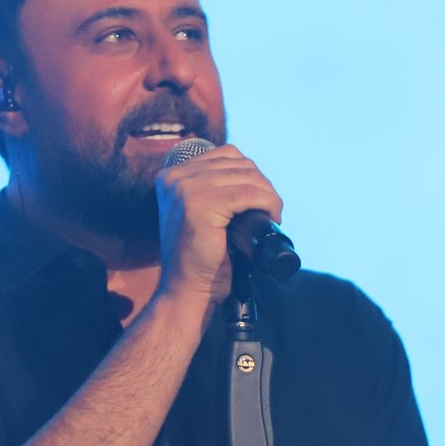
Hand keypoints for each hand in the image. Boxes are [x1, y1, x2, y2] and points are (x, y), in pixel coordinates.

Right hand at [151, 144, 280, 309]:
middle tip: (271, 211)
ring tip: (272, 215)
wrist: (188, 290)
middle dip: (262, 185)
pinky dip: (267, 202)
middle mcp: (175, 177)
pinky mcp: (200, 204)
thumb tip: (253, 174)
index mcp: (171, 175)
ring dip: (268, 194)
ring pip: (247, 176)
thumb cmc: (200, 258)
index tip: (260, 199)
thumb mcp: (201, 213)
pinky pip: (248, 193)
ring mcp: (186, 188)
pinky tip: (271, 217)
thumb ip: (213, 190)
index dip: (251, 174)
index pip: (226, 155)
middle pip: (238, 163)